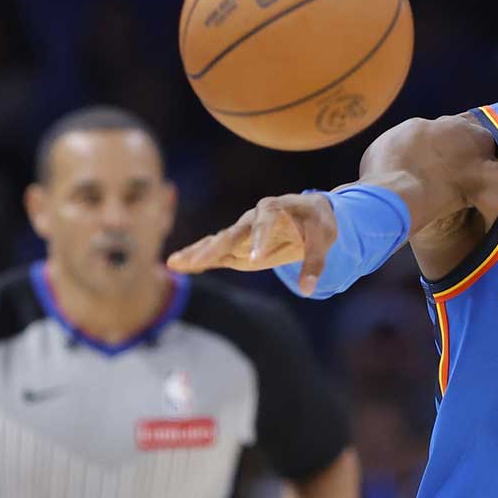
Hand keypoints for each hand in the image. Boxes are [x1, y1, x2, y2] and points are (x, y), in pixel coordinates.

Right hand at [166, 193, 337, 294]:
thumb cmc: (317, 223)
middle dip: (215, 246)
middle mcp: (254, 217)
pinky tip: (178, 264)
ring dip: (197, 252)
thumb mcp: (323, 239)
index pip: (266, 224)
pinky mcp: (239, 243)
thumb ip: (314, 263)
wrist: (310, 212)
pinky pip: (216, 249)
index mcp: (276, 209)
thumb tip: (307, 288)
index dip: (261, 240)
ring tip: (174, 262)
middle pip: (233, 232)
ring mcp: (243, 230)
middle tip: (200, 261)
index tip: (256, 260)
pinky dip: (199, 256)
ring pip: (218, 240)